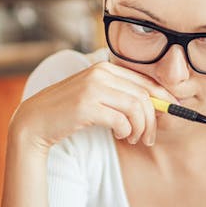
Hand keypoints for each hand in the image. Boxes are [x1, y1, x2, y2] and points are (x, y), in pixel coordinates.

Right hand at [10, 62, 175, 152]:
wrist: (35, 121)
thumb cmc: (67, 111)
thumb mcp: (95, 96)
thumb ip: (120, 95)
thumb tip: (157, 105)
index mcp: (105, 68)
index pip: (146, 81)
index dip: (164, 98)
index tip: (171, 114)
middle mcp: (100, 74)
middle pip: (145, 95)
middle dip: (154, 119)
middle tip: (149, 137)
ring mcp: (93, 88)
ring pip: (137, 108)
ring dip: (141, 128)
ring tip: (134, 138)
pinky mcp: (87, 106)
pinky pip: (121, 120)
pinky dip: (126, 131)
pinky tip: (121, 136)